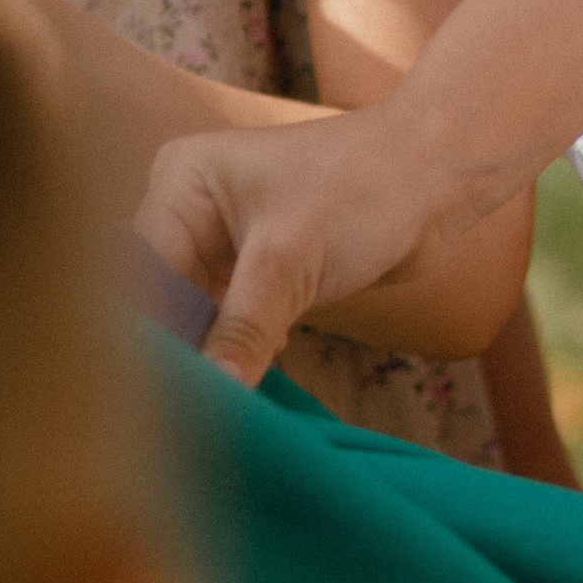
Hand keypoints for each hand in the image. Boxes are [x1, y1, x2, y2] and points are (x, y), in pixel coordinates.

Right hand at [133, 98, 501, 384]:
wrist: (438, 176)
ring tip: (219, 401)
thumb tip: (212, 391)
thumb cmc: (364, 189)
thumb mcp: (290, 261)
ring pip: (200, 312)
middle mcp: (193, 206)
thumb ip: (243, 328)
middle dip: (184, 346)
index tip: (157, 393)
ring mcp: (227, 238)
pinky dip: (244, 347)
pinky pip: (233, 319)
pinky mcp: (261, 266)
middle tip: (189, 407)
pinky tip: (258, 374)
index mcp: (182, 181)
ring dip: (217, 352)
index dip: (151, 330)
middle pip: (166, 294)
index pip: (144, 270)